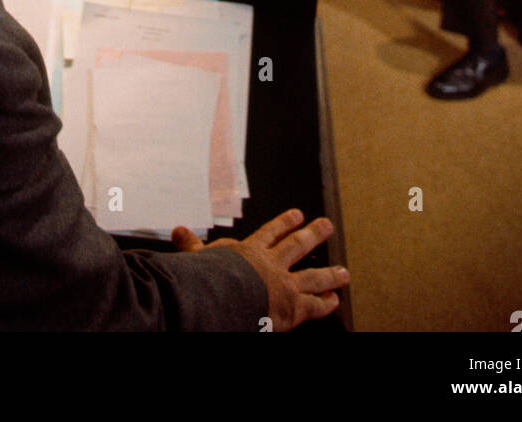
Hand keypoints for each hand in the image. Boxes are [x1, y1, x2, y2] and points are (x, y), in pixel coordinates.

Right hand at [172, 209, 347, 331]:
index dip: (284, 223)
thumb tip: (178, 231)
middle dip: (313, 235)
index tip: (297, 214)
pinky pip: (314, 305)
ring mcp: (285, 285)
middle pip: (297, 246)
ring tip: (344, 271)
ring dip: (329, 273)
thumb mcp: (198, 257)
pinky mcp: (293, 308)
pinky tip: (335, 300)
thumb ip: (192, 246)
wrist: (225, 297)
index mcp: (250, 251)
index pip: (270, 233)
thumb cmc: (210, 278)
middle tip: (327, 226)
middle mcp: (272, 264)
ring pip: (313, 276)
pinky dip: (325, 303)